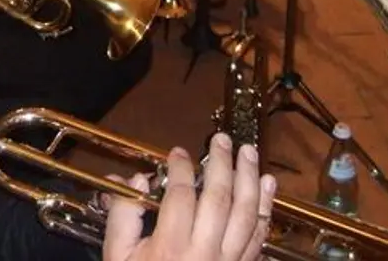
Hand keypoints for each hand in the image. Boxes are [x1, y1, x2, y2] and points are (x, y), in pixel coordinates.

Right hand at [103, 134, 274, 260]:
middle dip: (221, 163)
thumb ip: (122, 216)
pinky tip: (269, 185)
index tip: (177, 151)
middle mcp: (204, 253)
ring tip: (249, 151)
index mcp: (170, 247)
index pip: (182, 195)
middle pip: (219, 198)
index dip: (181, 168)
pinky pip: (261, 236)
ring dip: (250, 179)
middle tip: (221, 139)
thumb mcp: (118, 256)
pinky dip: (266, 208)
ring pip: (247, 214)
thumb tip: (135, 180)